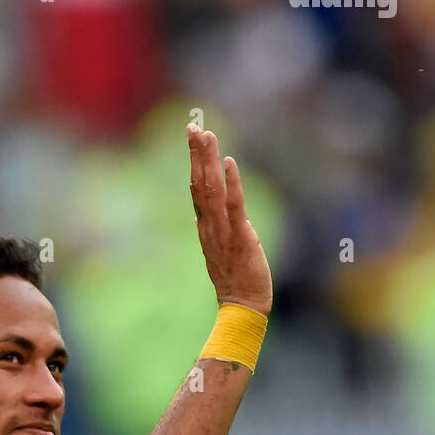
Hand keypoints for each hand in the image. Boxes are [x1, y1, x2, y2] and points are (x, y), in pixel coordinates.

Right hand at [188, 123, 272, 315]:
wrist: (242, 307)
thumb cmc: (234, 282)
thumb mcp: (219, 253)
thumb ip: (210, 233)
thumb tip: (200, 220)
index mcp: (206, 228)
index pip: (196, 190)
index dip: (194, 163)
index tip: (193, 139)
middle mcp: (210, 226)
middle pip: (199, 184)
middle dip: (196, 154)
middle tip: (193, 127)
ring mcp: (223, 232)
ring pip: (212, 190)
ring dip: (209, 162)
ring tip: (208, 136)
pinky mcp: (240, 237)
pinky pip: (234, 206)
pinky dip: (232, 183)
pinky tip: (229, 162)